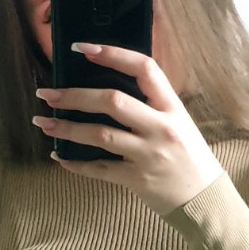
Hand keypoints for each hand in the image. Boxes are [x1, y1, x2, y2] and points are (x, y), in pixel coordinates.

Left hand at [31, 42, 225, 214]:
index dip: (111, 54)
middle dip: (74, 95)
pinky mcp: (137, 179)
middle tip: (48, 93)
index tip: (81, 48)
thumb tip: (107, 88)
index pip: (143, 68)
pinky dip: (76, 163)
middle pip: (112, 101)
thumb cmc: (189, 157)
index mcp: (172, 107)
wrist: (205, 200)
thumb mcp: (180, 122)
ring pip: (100, 134)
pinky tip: (59, 156)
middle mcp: (161, 127)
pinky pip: (99, 169)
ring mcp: (149, 154)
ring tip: (44, 122)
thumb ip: (151, 105)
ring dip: (66, 128)